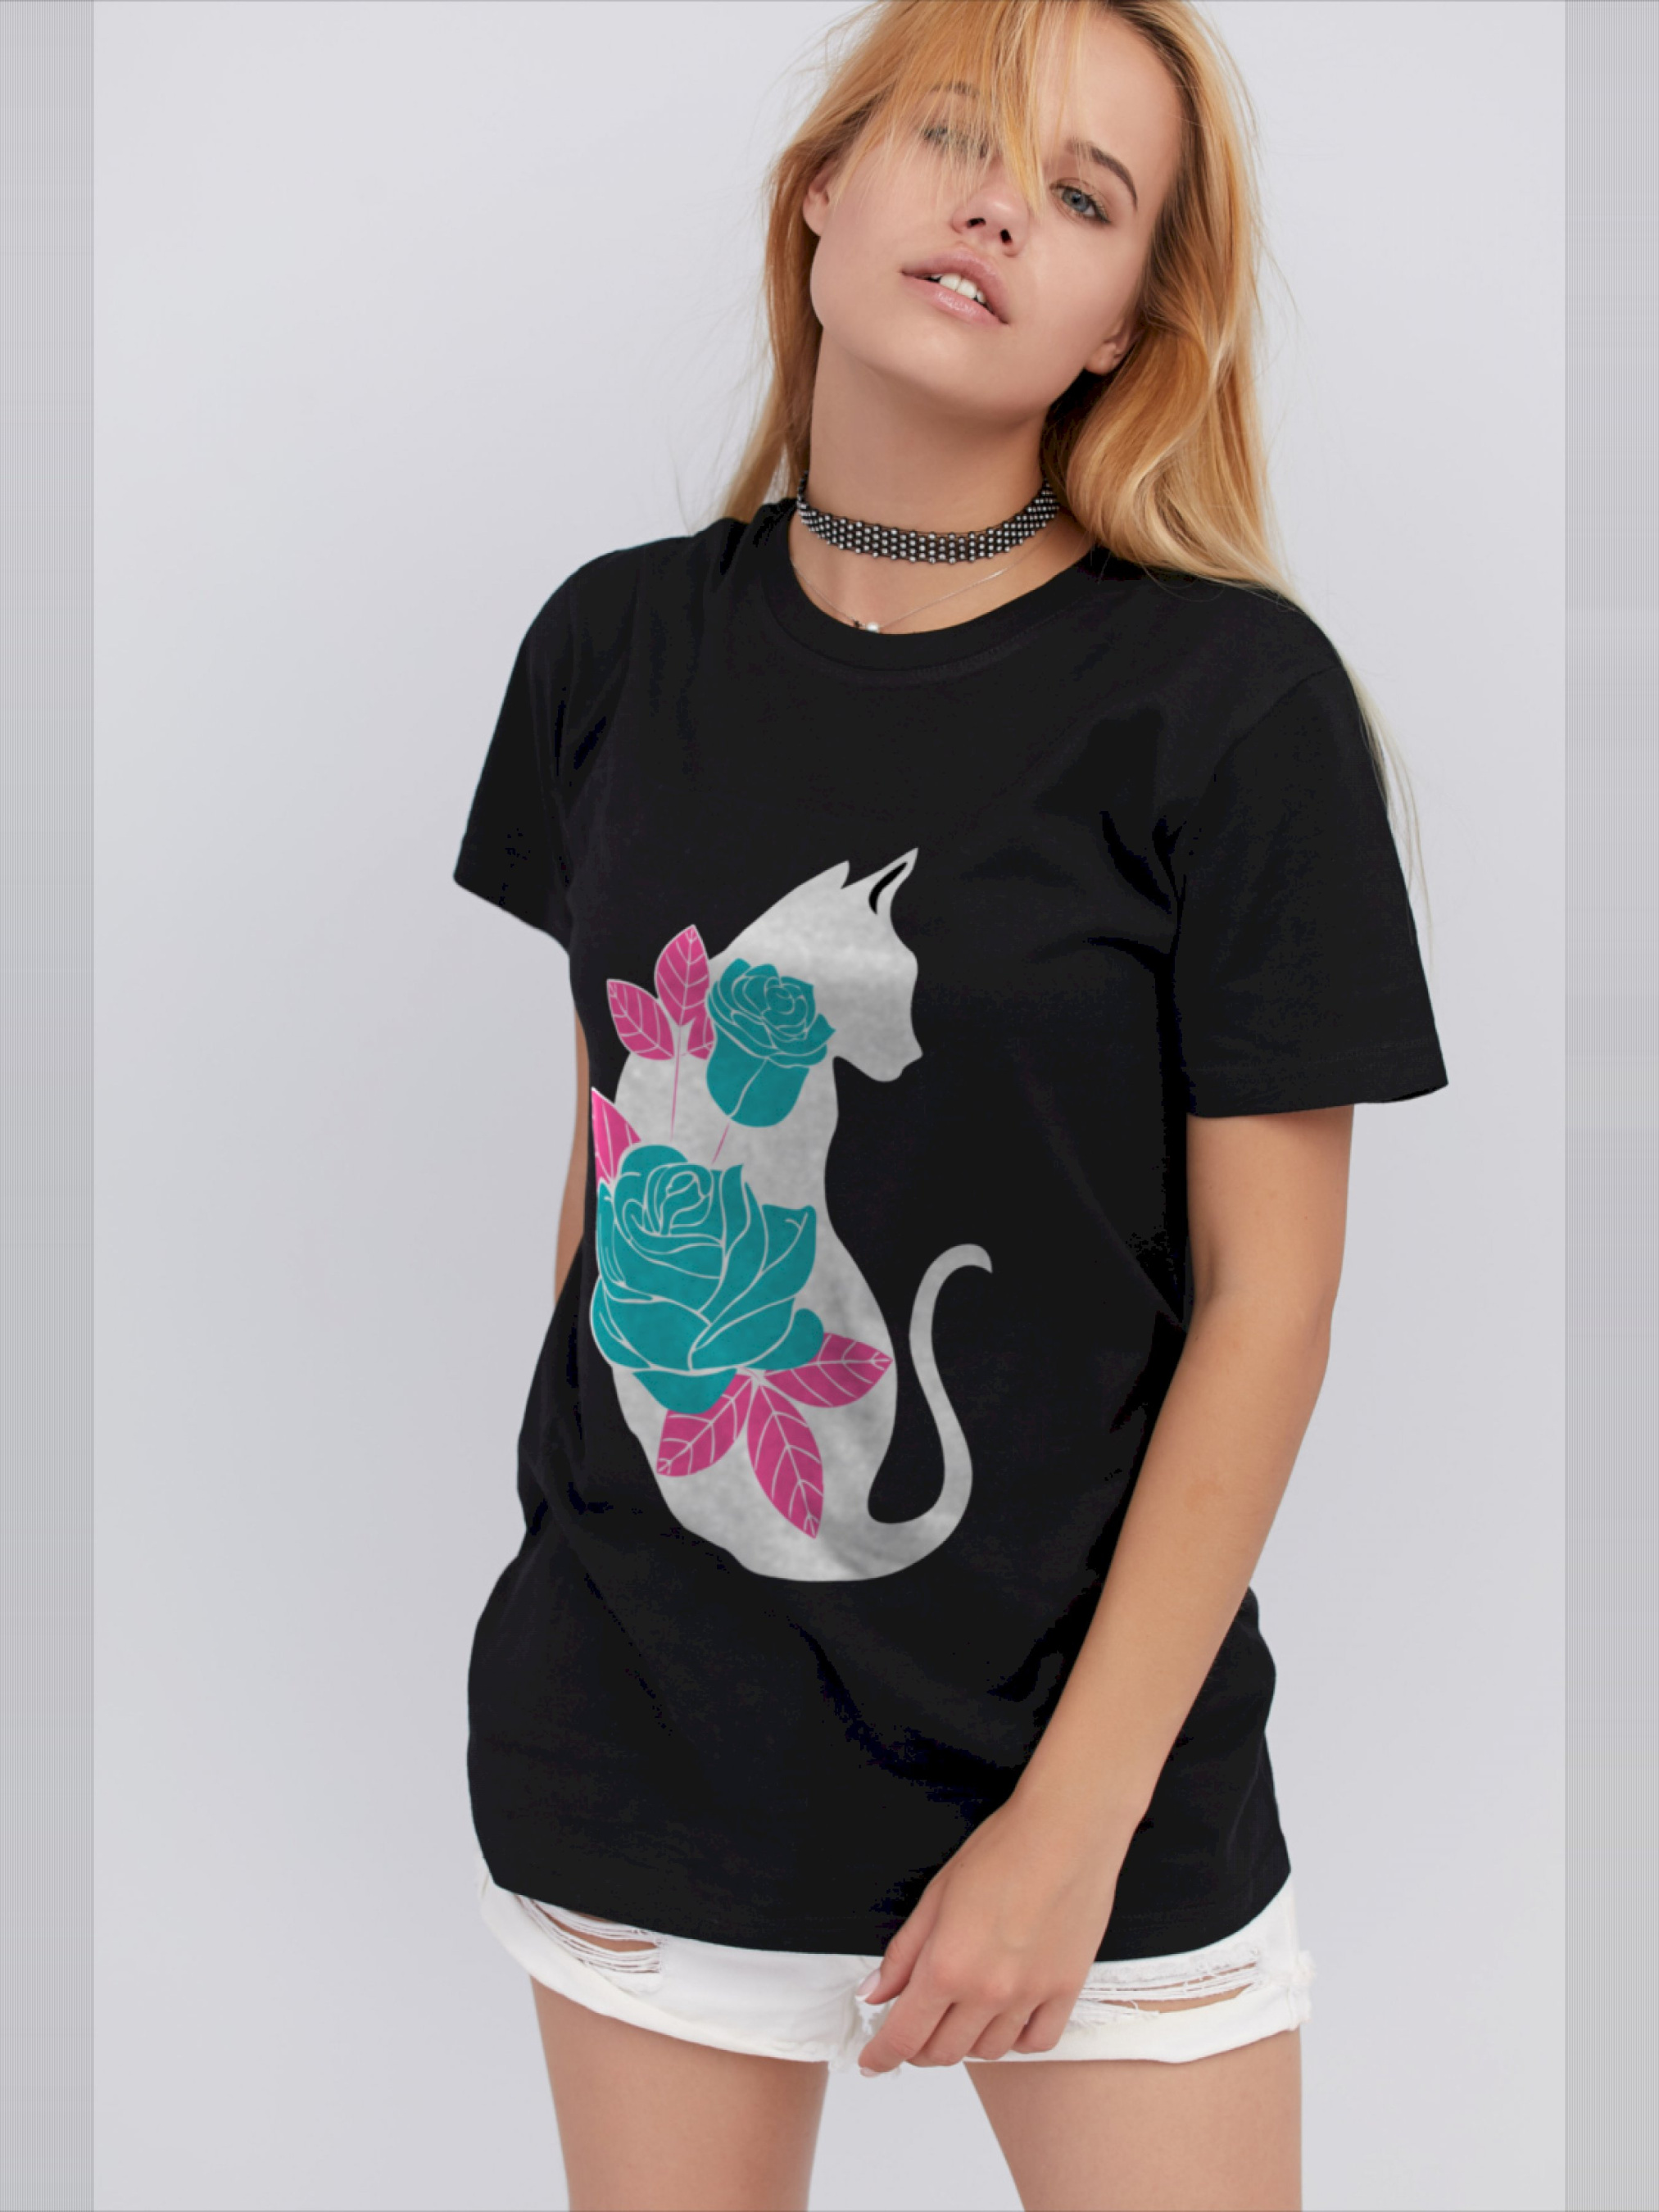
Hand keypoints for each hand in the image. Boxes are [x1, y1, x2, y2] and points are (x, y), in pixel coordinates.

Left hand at [853, 1793, 1128, 2071]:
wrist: (1067, 1831)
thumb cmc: (1000, 1851)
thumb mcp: (936, 1895)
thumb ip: (904, 1953)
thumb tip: (874, 1994)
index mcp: (946, 1966)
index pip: (904, 2037)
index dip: (881, 2056)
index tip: (870, 2061)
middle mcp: (987, 1992)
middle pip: (943, 2052)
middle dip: (919, 2048)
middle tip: (914, 2028)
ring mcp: (1030, 1996)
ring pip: (988, 2052)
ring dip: (965, 2042)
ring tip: (960, 2015)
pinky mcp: (1067, 1991)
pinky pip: (1038, 2043)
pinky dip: (1016, 2040)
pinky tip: (1006, 2018)